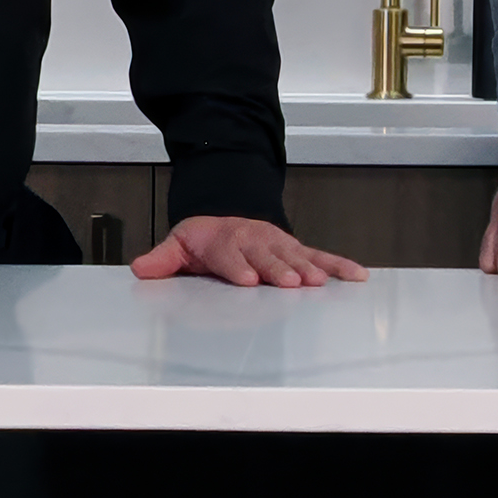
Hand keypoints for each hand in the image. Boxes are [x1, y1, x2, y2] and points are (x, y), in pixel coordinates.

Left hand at [136, 212, 368, 288]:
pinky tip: (356, 276)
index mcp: (224, 242)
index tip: (247, 279)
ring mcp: (279, 245)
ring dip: (308, 269)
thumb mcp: (179, 246)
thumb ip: (163, 260)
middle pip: (267, 258)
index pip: (230, 255)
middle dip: (278, 269)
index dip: (238, 267)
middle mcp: (255, 241)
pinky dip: (340, 265)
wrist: (227, 214)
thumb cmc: (205, 239)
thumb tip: (141, 269)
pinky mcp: (298, 250)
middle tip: (290, 282)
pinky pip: (322, 256)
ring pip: (295, 256)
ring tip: (319, 282)